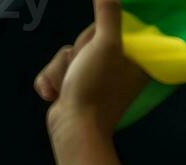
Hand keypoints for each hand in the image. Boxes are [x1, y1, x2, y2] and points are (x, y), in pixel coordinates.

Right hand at [35, 0, 146, 140]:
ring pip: (67, 56)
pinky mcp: (76, 91)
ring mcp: (96, 83)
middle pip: (85, 41)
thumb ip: (108, 14)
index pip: (109, 31)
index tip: (93, 51)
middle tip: (80, 70)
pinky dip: (52, 81)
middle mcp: (118, 73)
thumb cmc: (95, 88)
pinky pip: (58, 72)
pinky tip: (55, 94)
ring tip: (66, 87)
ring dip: (59, 70)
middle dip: (73, 54)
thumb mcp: (105, 43)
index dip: (93, 37)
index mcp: (134, 64)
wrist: (73, 128)